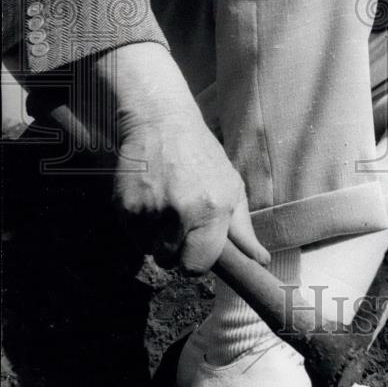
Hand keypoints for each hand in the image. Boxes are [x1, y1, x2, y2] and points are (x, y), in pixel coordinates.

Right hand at [114, 109, 269, 273]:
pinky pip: (131, 235)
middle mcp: (183, 212)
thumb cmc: (201, 155)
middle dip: (174, 250)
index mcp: (214, 209)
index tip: (195, 247)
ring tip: (163, 205)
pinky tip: (148, 198)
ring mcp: (151, 210)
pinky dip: (138, 224)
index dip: (196, 259)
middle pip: (172, 261)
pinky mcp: (125, 206)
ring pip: (149, 249)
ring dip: (155, 236)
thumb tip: (262, 261)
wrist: (162, 122)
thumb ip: (243, 228)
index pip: (199, 264)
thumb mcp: (231, 186)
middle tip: (178, 223)